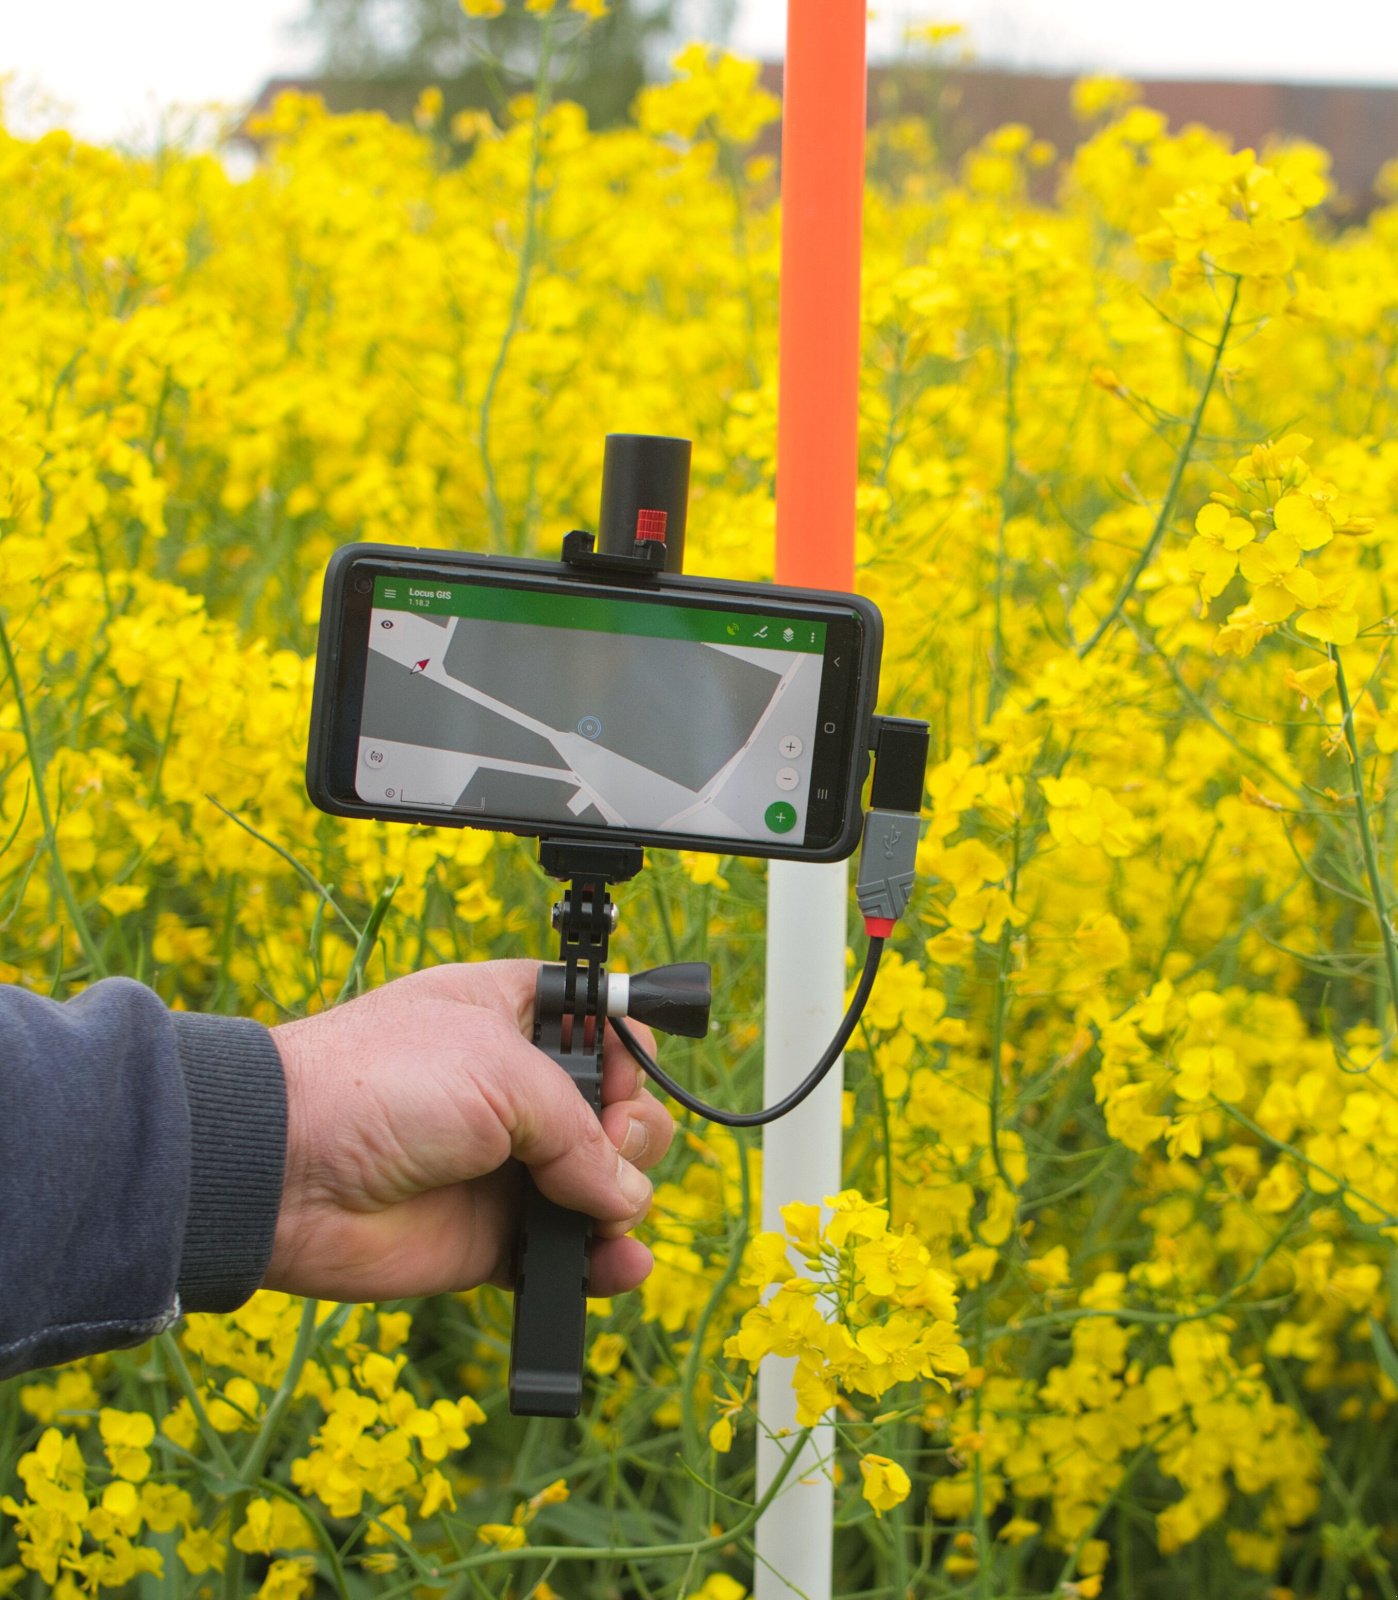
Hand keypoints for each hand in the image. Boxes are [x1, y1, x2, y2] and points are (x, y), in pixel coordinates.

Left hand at [264, 960, 672, 1301]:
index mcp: (515, 1017)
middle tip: (604, 1145)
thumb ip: (579, 1128)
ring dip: (625, 1201)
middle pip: (620, 1111)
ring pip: (605, 1187)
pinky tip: (617, 1264)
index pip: (604, 1026)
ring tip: (602, 1212)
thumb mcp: (498, 1067)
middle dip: (633, 1132)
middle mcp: (517, 1091)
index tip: (622, 1076)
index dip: (628, 1051)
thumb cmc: (378, 1083)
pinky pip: (567, 1257)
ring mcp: (508, 1167)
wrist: (285, 1171)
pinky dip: (603, 1266)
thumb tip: (620, 1195)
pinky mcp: (492, 1239)